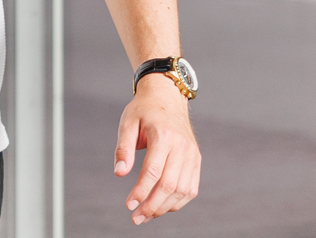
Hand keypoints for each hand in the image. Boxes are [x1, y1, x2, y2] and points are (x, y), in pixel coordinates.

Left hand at [115, 75, 200, 223]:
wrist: (168, 98)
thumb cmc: (143, 111)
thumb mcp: (127, 123)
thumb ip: (123, 148)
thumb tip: (119, 173)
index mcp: (163, 136)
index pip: (153, 172)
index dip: (141, 192)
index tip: (129, 205)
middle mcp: (181, 147)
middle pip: (169, 185)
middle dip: (152, 206)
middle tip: (136, 218)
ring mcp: (192, 154)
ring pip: (183, 190)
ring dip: (164, 207)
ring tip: (146, 215)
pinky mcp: (196, 160)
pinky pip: (191, 188)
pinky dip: (178, 202)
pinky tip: (162, 207)